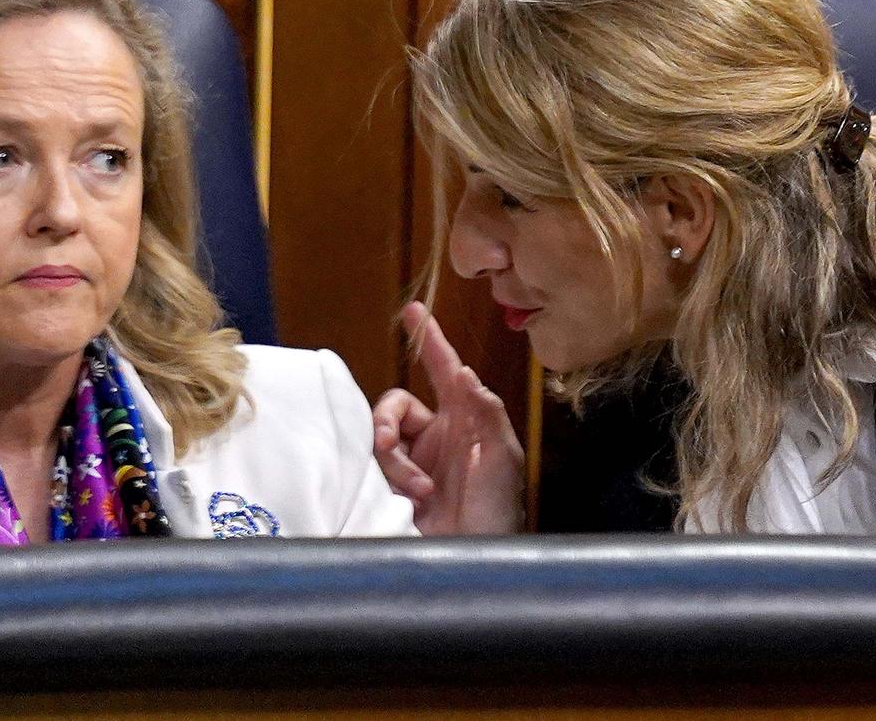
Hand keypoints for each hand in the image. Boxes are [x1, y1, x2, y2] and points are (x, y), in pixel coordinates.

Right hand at [371, 302, 525, 534]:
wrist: (469, 563)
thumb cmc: (496, 514)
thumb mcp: (502, 460)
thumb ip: (486, 413)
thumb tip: (466, 374)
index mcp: (465, 422)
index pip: (445, 372)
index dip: (430, 342)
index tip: (415, 311)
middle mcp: (436, 437)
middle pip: (396, 404)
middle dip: (387, 420)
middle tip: (388, 443)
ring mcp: (412, 463)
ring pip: (381, 435)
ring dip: (395, 460)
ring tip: (418, 491)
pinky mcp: (391, 488)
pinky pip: (373, 465)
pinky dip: (389, 477)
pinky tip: (406, 499)